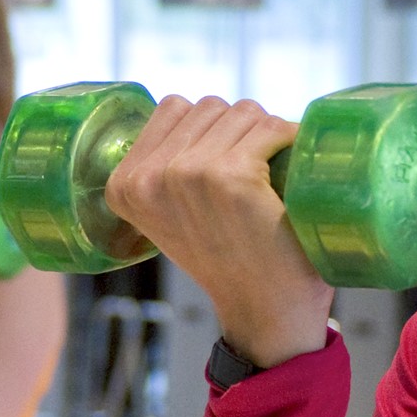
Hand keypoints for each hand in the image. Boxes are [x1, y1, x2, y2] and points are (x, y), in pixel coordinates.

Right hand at [103, 96, 330, 367]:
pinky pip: (272, 128)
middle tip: (256, 172)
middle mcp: (149, 177)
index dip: (208, 127)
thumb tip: (190, 110)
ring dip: (266, 134)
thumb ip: (164, 169)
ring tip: (272, 175)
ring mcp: (189, 174)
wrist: (262, 310)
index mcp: (124, 184)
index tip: (226, 161)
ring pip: (243, 112)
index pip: (172, 107)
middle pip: (209, 106)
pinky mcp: (233, 176)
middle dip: (239, 129)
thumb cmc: (227, 256)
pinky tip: (292, 167)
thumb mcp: (172, 213)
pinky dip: (291, 139)